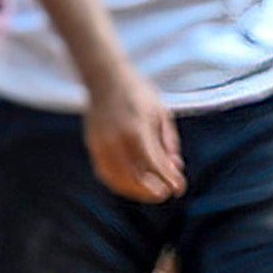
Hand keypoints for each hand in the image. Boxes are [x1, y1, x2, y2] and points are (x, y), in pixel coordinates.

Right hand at [84, 68, 184, 202]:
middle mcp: (116, 139)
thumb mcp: (161, 113)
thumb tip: (175, 167)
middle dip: (154, 190)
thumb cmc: (138, 94)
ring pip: (119, 180)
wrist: (106, 79)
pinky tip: (132, 185)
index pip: (154, 164)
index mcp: (136, 128)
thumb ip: (168, 141)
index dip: (168, 180)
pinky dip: (120, 183)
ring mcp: (101, 144)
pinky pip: (106, 173)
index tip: (179, 188)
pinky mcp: (93, 146)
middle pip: (136, 177)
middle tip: (166, 193)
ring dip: (137, 191)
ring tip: (152, 193)